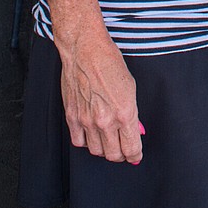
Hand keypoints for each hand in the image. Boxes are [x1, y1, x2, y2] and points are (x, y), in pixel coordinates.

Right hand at [58, 29, 142, 163]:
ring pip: (96, 151)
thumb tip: (135, 130)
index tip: (136, 156)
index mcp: (124, 112)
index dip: (135, 156)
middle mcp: (105, 121)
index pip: (131, 148)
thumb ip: (132, 113)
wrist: (85, 50)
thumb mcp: (130, 87)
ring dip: (104, 149)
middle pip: (113, 155)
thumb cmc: (110, 63)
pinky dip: (86, 142)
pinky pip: (78, 142)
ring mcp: (86, 120)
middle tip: (123, 150)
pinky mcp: (71, 117)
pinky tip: (91, 135)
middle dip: (121, 155)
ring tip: (108, 142)